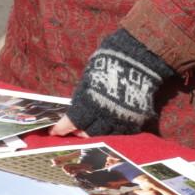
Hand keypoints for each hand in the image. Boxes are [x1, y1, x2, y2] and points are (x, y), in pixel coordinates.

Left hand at [57, 29, 174, 136]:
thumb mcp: (89, 76)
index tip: (55, 131)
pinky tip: (110, 126)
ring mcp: (121, 119)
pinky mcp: (136, 119)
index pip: (72, 122)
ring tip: (92, 128)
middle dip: (79, 132)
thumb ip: (82, 95)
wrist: (139, 59)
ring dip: (96, 133)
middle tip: (76, 129)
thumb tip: (74, 108)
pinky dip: (114, 132)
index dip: (62, 128)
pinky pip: (122, 133)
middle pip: (88, 133)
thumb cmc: (108, 61)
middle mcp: (104, 114)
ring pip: (105, 136)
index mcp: (89, 102)